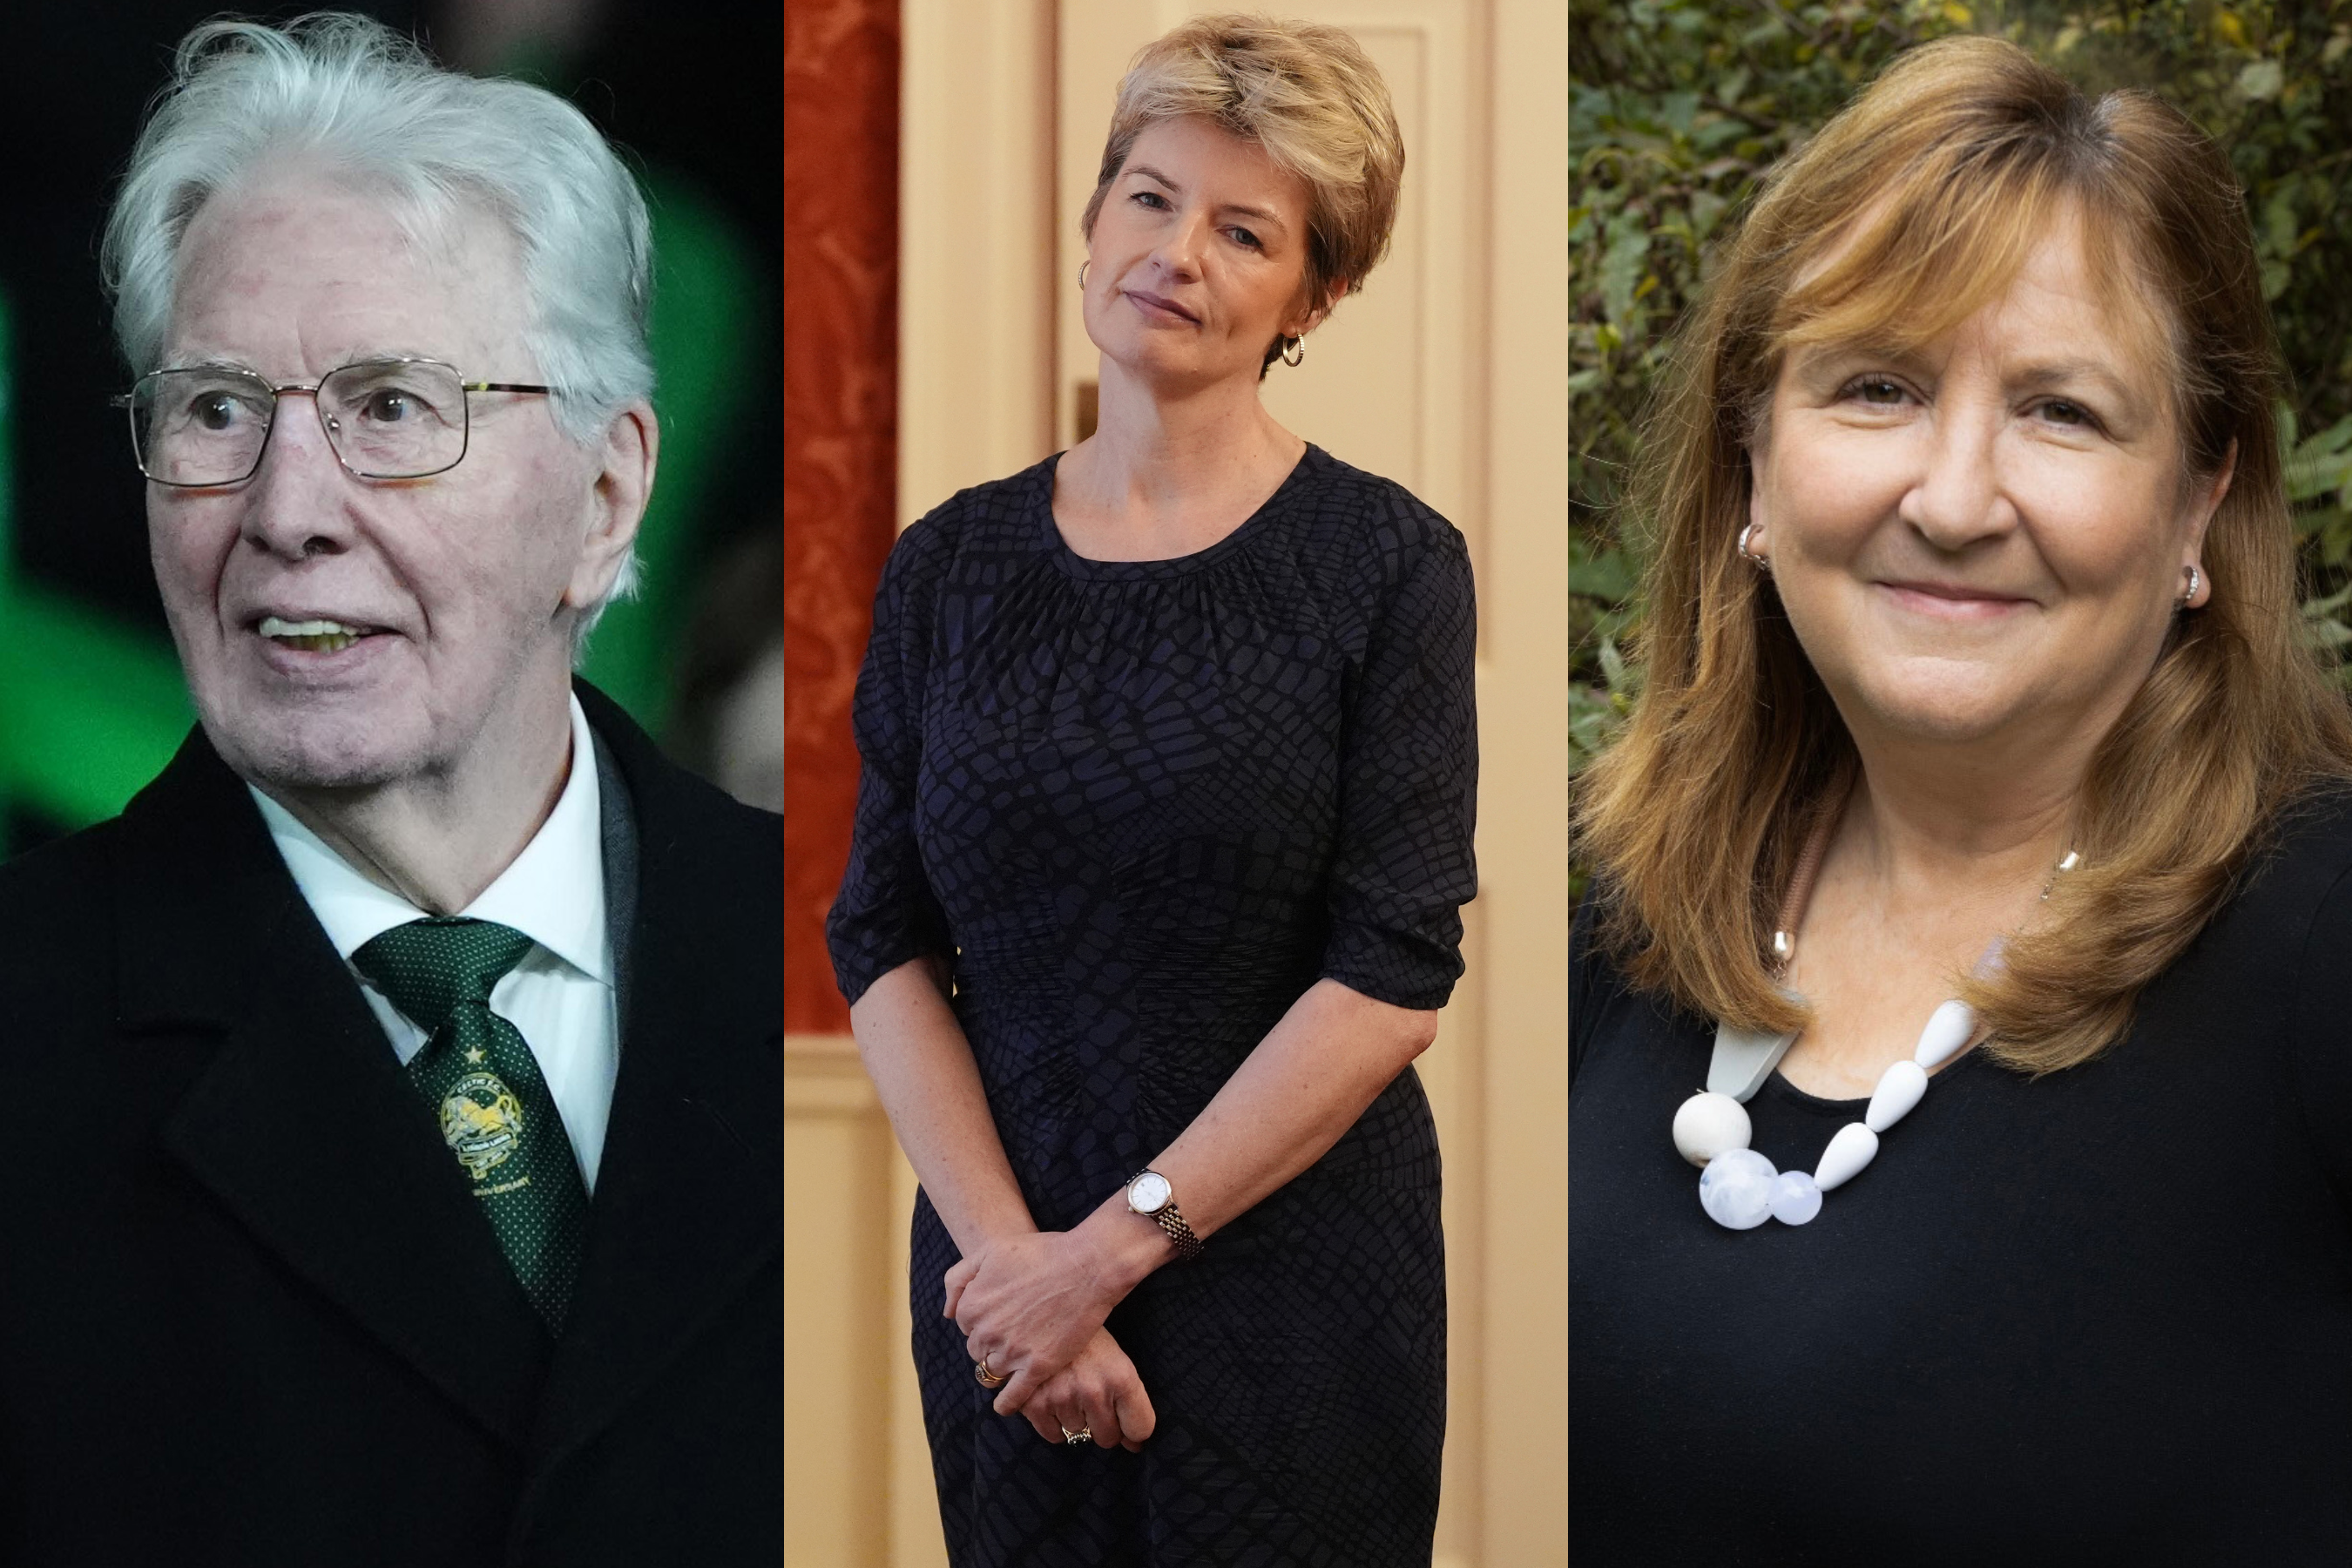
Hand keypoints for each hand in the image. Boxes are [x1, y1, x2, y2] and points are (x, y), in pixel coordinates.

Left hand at [945, 1230, 1124, 1415]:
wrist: (1086, 1266)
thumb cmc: (1042, 1253)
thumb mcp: (990, 1251)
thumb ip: (959, 1278)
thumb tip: (947, 1312)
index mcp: (971, 1306)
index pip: (966, 1326)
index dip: (984, 1320)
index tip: (1002, 1315)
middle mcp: (986, 1332)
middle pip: (977, 1351)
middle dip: (991, 1344)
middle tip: (1013, 1334)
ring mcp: (1012, 1352)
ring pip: (992, 1372)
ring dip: (1001, 1368)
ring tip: (1017, 1359)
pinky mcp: (1038, 1367)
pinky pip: (1014, 1396)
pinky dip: (1007, 1403)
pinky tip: (1006, 1405)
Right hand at [1019, 1327, 1155, 1450]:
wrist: (1043, 1312)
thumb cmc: (1086, 1337)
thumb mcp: (1116, 1358)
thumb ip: (1129, 1401)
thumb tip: (1135, 1446)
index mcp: (1121, 1377)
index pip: (1140, 1429)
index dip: (1134, 1430)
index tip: (1127, 1425)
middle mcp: (1094, 1391)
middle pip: (1108, 1438)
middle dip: (1103, 1426)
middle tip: (1093, 1400)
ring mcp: (1062, 1398)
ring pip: (1078, 1435)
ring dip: (1076, 1419)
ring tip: (1070, 1388)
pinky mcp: (1034, 1404)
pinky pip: (1053, 1435)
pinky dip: (1054, 1423)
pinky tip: (1053, 1396)